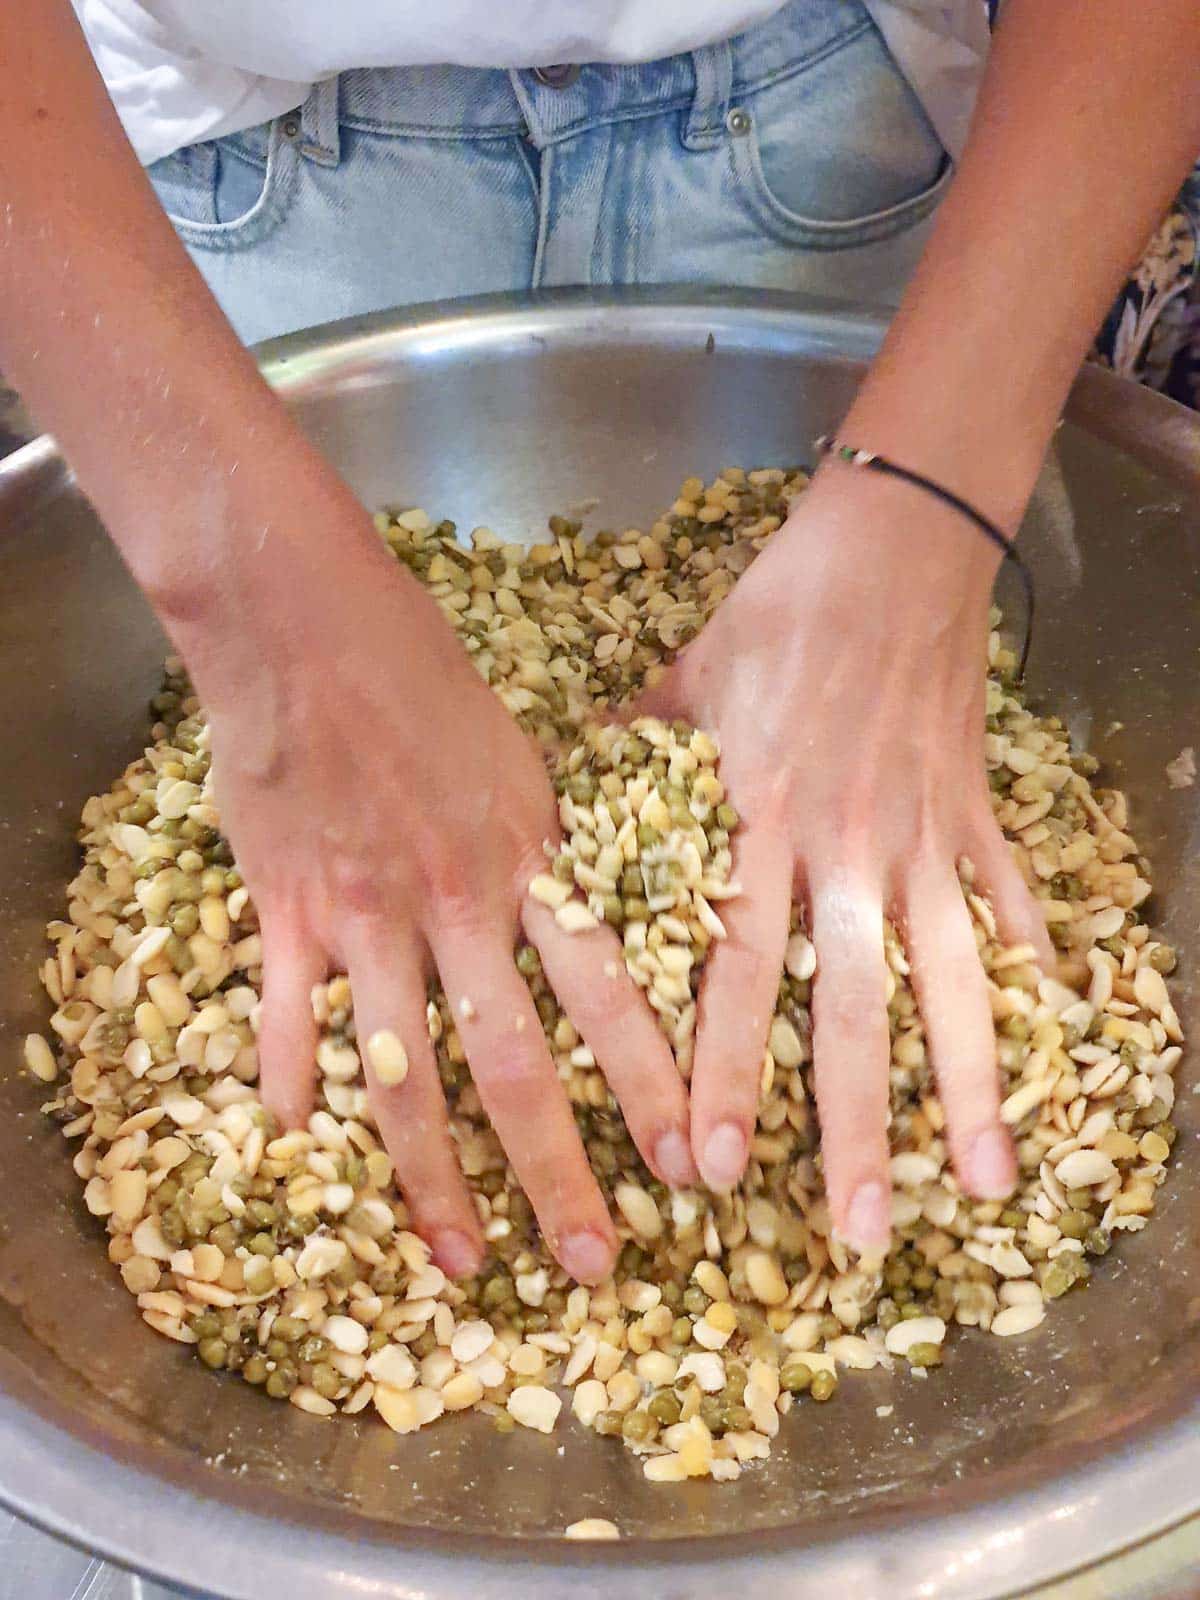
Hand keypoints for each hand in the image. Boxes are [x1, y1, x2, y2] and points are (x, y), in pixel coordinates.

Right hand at [192, 524, 693, 1283]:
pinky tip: (298, 1144)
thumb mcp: (520, 751)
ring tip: (462, 1258)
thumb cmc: (422, 670)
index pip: (609, 995)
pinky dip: (291, 1078)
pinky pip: (290, 1015)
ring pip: (406, 1072)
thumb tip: (596, 893)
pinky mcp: (285, 907)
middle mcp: (458, 902)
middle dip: (560, 1174)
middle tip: (596, 1264)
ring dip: (435, 1177)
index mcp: (531, 858)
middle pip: (518, 1062)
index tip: (687, 1165)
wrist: (306, 619)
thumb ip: (551, 837)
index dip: (650, 1086)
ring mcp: (366, 912)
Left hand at [635, 465, 1053, 1251]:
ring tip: (981, 1186)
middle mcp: (843, 848)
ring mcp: (923, 837)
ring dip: (966, 1089)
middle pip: (849, 1009)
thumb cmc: (778, 610)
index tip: (709, 1167)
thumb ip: (630, 762)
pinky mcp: (977, 814)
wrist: (893, 544)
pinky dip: (1033, 975)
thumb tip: (571, 811)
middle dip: (852, 1129)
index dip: (720, 1071)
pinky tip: (1055, 1052)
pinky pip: (1008, 907)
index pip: (732, 972)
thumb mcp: (683, 682)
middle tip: (856, 1236)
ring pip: (949, 983)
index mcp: (757, 820)